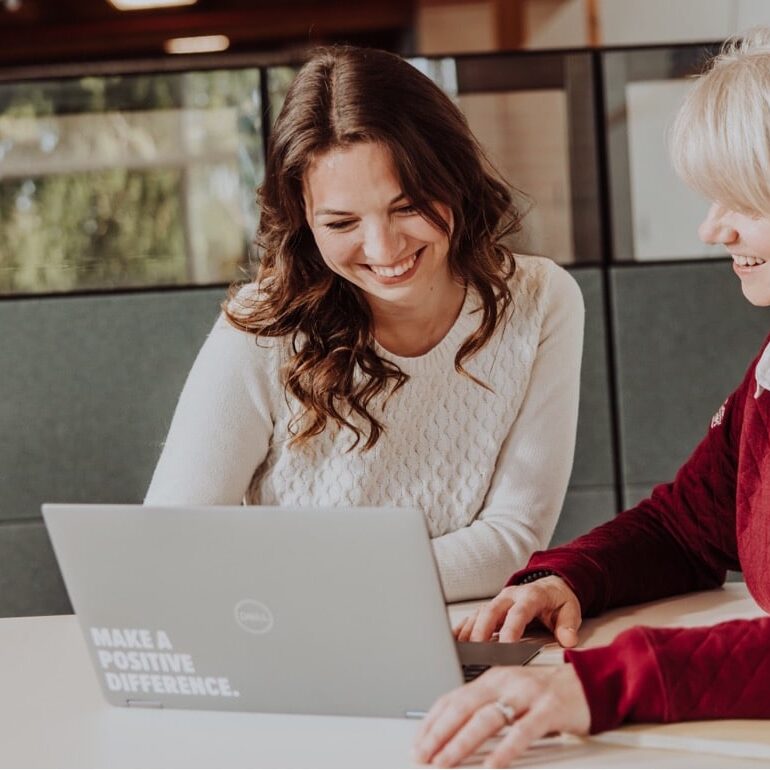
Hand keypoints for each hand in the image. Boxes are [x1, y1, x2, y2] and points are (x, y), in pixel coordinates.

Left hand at [412, 664, 590, 767]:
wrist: (588, 683)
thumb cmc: (545, 694)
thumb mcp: (509, 694)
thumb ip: (484, 707)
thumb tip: (449, 733)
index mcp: (491, 678)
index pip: (452, 698)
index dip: (432, 722)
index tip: (418, 743)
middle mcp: (505, 681)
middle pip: (463, 707)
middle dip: (438, 734)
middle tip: (423, 756)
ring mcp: (527, 694)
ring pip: (487, 719)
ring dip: (461, 743)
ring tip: (445, 762)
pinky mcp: (549, 709)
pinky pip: (523, 732)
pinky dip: (505, 750)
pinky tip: (492, 766)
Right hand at [453, 576, 580, 646]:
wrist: (550, 586)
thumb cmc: (558, 601)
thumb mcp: (570, 610)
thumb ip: (569, 626)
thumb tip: (568, 640)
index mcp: (530, 596)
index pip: (518, 613)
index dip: (511, 629)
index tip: (506, 646)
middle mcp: (510, 596)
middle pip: (491, 611)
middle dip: (482, 631)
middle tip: (477, 651)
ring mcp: (497, 601)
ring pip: (478, 614)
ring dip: (469, 632)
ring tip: (462, 651)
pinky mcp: (489, 608)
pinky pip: (472, 617)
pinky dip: (462, 628)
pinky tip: (453, 640)